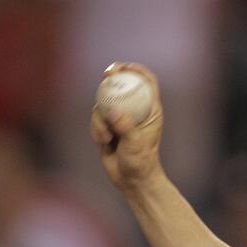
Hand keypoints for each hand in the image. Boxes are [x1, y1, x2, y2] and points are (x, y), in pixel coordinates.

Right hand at [90, 62, 163, 189]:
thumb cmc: (141, 161)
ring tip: (108, 138)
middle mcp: (136, 111)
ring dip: (101, 120)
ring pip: (104, 104)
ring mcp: (121, 117)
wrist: (132, 179)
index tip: (124, 67)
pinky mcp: (108, 126)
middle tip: (106, 75)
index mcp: (150, 110)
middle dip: (112, 79)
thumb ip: (125, 126)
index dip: (136, 70)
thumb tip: (113, 111)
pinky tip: (103, 143)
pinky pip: (96, 118)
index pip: (147, 83)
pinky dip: (96, 129)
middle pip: (122, 86)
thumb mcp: (135, 143)